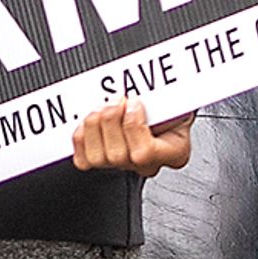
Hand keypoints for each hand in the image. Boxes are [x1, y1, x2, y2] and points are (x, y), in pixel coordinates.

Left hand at [71, 98, 195, 175]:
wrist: (166, 104)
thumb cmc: (171, 101)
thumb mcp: (176, 96)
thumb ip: (164, 97)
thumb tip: (142, 93)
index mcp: (174, 152)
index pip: (145, 153)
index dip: (133, 124)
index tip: (135, 101)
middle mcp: (148, 165)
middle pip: (117, 157)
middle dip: (111, 120)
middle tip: (116, 99)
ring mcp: (124, 165)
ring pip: (97, 158)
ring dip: (94, 125)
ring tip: (102, 106)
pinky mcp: (103, 160)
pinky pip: (83, 159)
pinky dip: (81, 135)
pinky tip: (90, 118)